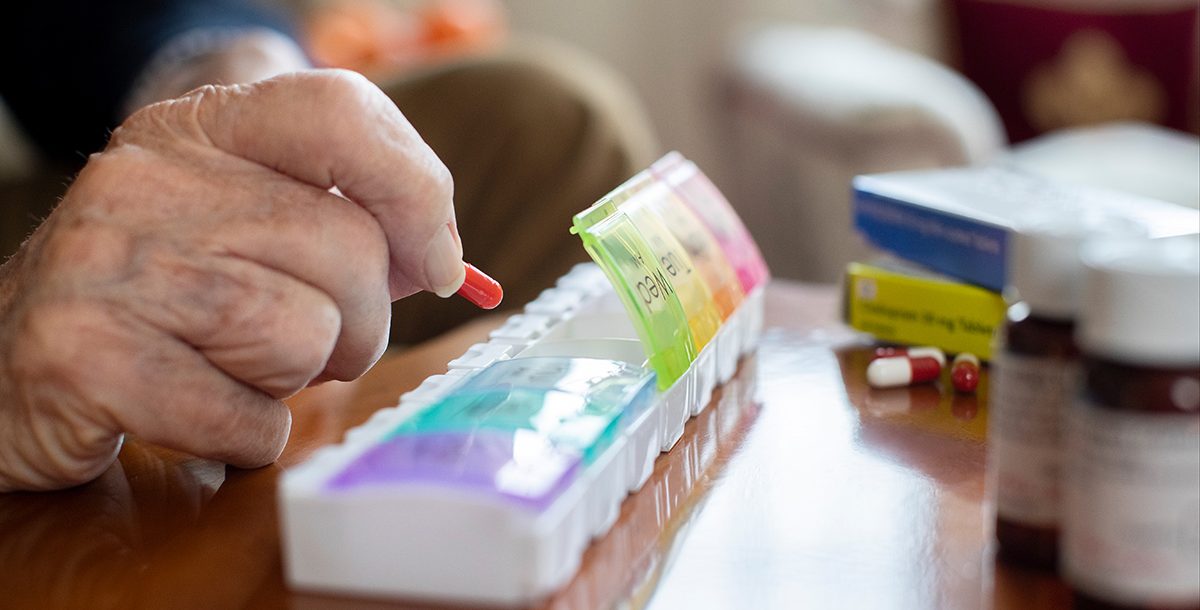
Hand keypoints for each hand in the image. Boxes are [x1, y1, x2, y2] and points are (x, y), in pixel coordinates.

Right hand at [0, 69, 465, 490]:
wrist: (7, 363)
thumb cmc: (160, 298)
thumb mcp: (240, 225)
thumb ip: (343, 219)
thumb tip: (442, 257)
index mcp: (198, 129)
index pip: (340, 112)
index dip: (416, 190)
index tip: (435, 261)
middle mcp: (148, 179)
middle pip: (350, 251)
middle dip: (360, 324)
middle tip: (311, 344)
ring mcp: (110, 263)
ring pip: (306, 335)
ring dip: (296, 380)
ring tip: (237, 371)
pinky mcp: (85, 355)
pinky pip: (246, 417)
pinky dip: (247, 434)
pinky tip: (200, 413)